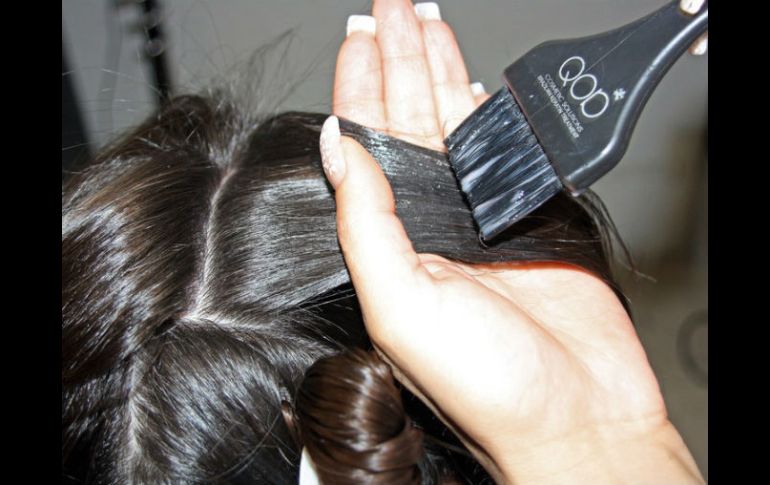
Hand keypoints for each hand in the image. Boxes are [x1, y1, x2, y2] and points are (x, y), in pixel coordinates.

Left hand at [325, 1, 704, 482]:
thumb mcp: (401, 305)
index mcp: (391, 242)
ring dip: (435, 67)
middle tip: (391, 6)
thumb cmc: (486, 383)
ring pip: (449, 121)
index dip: (357, 87)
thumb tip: (338, 148)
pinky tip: (466, 80)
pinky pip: (498, 145)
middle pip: (405, 118)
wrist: (573, 412)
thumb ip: (366, 224)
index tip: (357, 38)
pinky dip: (483, 109)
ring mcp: (477, 214)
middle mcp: (429, 222)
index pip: (364, 146)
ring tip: (423, 21)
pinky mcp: (525, 212)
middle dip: (396, 58)